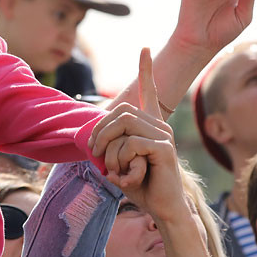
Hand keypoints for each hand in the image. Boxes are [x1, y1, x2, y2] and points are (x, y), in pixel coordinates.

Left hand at [89, 49, 186, 219]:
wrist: (163, 209)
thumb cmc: (141, 186)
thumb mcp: (118, 162)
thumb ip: (110, 146)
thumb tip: (92, 139)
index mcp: (150, 125)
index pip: (149, 92)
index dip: (145, 70)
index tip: (144, 48)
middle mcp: (159, 125)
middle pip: (120, 111)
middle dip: (100, 132)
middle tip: (94, 155)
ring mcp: (163, 135)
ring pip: (123, 126)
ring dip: (108, 150)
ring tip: (111, 170)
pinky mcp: (163, 148)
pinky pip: (130, 145)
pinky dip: (120, 161)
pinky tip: (127, 177)